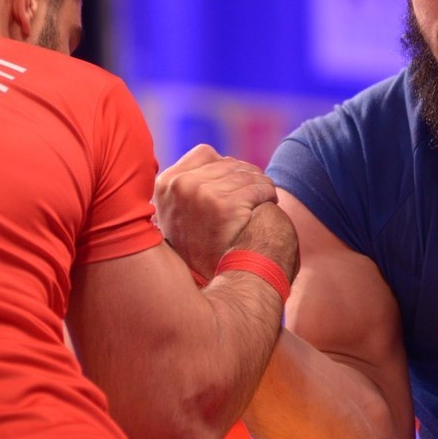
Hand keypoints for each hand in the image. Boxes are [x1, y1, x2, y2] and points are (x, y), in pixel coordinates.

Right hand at [154, 144, 277, 278]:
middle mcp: (180, 185)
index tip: (234, 181)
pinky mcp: (225, 206)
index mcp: (166, 183)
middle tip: (258, 188)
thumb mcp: (178, 214)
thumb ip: (187, 187)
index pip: (204, 153)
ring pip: (246, 174)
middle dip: (246, 174)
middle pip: (229, 163)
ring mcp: (201, 194)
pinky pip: (257, 188)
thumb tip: (217, 158)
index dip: (224, 165)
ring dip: (261, 183)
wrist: (208, 284)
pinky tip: (271, 201)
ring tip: (266, 195)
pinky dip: (268, 193)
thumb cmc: (196, 249)